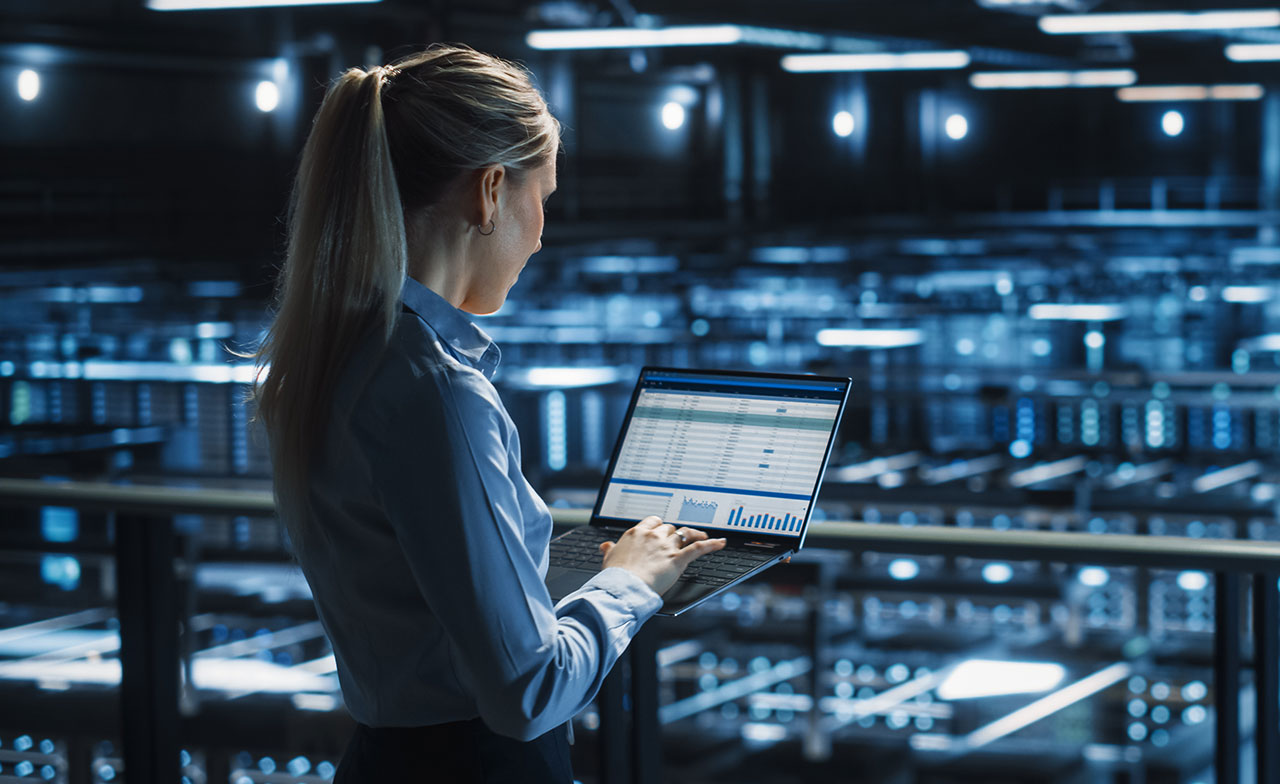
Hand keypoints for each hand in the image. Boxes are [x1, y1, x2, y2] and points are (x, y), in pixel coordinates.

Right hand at [599, 515, 725, 595]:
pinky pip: (698, 548)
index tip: (662, 530)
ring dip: (694, 534)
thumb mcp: (608, 559)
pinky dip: (711, 545)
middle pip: (669, 528)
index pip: (653, 522)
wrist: (623, 587)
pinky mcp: (677, 559)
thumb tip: (606, 546)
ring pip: (684, 534)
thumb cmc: (615, 577)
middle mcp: (652, 536)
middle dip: (675, 533)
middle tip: (680, 539)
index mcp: (636, 533)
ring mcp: (666, 547)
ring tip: (701, 536)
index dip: (659, 526)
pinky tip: (720, 543)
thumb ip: (610, 550)